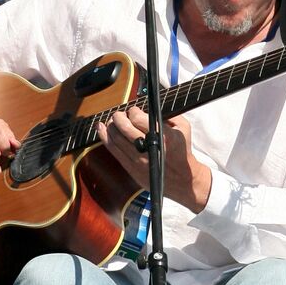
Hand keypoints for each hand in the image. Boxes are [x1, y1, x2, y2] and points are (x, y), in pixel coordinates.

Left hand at [96, 109, 211, 212]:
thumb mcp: (183, 128)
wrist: (182, 179)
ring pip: (116, 138)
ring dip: (111, 126)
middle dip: (118, 117)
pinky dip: (105, 138)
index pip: (138, 119)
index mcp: (162, 136)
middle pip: (124, 127)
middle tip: (119, 114)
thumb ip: (169, 114)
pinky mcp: (131, 168)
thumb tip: (150, 105)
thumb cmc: (182, 151)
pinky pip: (113, 151)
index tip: (133, 111)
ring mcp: (138, 159)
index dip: (133, 112)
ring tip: (112, 121)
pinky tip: (102, 129)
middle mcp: (148, 148)